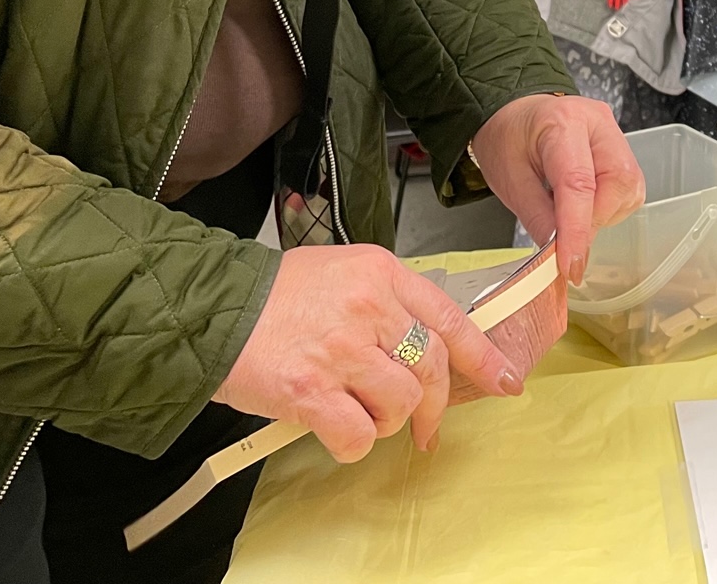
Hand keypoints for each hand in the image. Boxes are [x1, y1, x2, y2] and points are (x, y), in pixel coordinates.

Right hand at [214, 244, 520, 460]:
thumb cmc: (274, 296)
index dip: (483, 356)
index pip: (450, 318)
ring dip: (385, 421)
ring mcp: (342, 349)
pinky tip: (334, 430)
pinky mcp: (311, 390)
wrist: (212, 310)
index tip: (504, 380)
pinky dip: (352, 443)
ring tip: (357, 412)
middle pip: (431, 367)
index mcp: (382, 273)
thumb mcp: (343, 274)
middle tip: (425, 427)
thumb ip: (387, 302)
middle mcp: (369, 307)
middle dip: (434, 406)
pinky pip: (357, 434)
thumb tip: (424, 345)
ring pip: (400, 403)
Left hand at [467, 92, 643, 286]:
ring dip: (603, 215)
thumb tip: (558, 256)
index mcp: (561, 122)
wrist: (515, 114)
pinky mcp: (622, 148)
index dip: (577, 229)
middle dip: (595, 219)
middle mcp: (597, 122)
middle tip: (567, 238)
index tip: (571, 265)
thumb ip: (538, 218)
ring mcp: (614, 133)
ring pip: (629, 187)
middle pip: (618, 181)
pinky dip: (608, 207)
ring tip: (571, 214)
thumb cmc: (508, 139)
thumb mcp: (509, 181)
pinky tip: (585, 204)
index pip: (578, 182)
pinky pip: (629, 188)